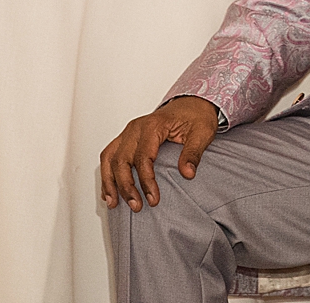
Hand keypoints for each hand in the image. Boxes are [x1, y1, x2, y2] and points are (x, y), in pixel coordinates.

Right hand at [101, 95, 218, 210]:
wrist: (193, 104)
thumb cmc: (196, 117)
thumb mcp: (202, 133)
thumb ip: (194, 153)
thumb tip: (188, 173)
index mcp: (153, 126)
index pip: (143, 157)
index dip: (146, 181)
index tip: (153, 199)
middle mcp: (136, 128)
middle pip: (122, 159)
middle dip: (126, 186)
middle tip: (136, 206)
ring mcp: (129, 132)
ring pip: (110, 157)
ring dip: (109, 182)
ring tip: (113, 203)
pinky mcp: (127, 137)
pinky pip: (110, 155)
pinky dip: (107, 173)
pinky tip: (109, 191)